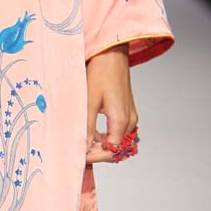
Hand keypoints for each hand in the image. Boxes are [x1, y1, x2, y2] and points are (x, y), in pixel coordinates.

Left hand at [85, 43, 137, 163]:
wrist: (111, 54)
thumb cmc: (101, 73)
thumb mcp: (89, 101)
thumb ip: (88, 127)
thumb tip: (84, 148)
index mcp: (121, 120)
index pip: (112, 150)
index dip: (95, 156)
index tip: (80, 156)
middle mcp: (130, 121)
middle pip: (117, 149)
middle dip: (99, 153)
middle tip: (80, 151)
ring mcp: (131, 116)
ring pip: (119, 141)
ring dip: (103, 146)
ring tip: (85, 143)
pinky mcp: (128, 111)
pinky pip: (120, 132)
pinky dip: (108, 137)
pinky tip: (94, 134)